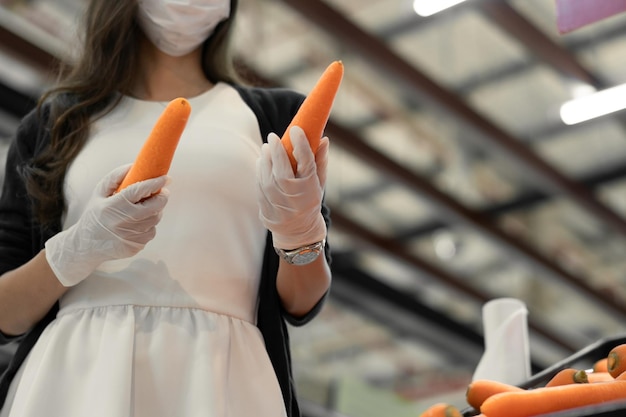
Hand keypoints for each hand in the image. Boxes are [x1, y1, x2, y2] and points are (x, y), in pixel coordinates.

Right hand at [45, 164, 169, 286]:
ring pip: (156, 218)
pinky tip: (137, 224)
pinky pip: (151, 231)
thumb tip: (135, 165)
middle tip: (161, 191)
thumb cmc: (95, 215)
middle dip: (162, 196)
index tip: (166, 178)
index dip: (155, 184)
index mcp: (112, 206)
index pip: (139, 191)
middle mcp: (123, 222)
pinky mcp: (137, 246)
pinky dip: (149, 225)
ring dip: (155, 210)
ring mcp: (131, 236)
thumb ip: (116, 177)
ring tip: (144, 208)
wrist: (87, 245)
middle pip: (155, 206)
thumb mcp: (99, 193)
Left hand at [256, 126, 327, 249]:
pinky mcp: (265, 207)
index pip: (305, 162)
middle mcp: (293, 196)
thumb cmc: (310, 201)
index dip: (300, 144)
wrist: (298, 232)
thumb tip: (323, 138)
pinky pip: (259, 183)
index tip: (295, 129)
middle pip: (282, 168)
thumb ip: (320, 161)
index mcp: (310, 189)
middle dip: (277, 149)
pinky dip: (260, 169)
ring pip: (267, 175)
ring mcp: (277, 203)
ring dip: (266, 158)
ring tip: (268, 147)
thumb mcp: (319, 183)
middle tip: (273, 136)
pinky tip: (262, 160)